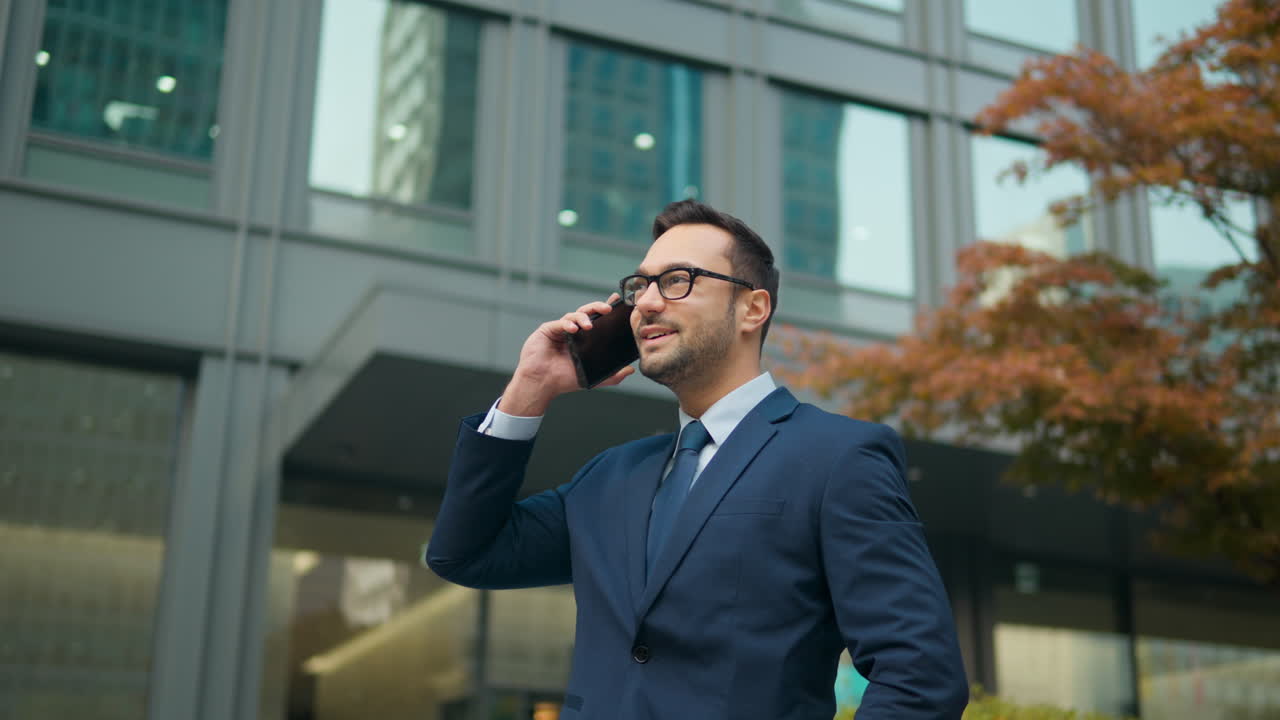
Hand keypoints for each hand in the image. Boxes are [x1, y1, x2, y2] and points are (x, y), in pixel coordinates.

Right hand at [499, 294, 634, 415]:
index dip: (605, 310)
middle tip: (608, 309)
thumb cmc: (563, 380)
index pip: (597, 321)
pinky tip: (573, 329)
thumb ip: (612, 376)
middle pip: (587, 312)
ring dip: (583, 317)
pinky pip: (560, 322)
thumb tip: (631, 370)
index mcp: (583, 339)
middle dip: (597, 307)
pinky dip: (568, 323)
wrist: (542, 384)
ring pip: (575, 314)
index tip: (617, 302)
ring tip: (589, 326)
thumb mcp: (592, 377)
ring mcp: (560, 329)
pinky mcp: (548, 329)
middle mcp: (573, 331)